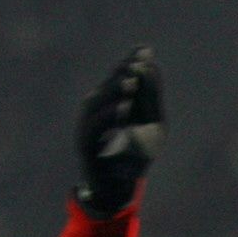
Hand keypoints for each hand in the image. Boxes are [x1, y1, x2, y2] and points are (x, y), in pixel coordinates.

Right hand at [75, 46, 164, 217]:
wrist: (120, 187)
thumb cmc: (136, 154)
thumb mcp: (151, 124)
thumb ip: (150, 97)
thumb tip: (151, 65)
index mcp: (110, 103)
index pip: (119, 78)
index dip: (131, 62)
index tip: (146, 48)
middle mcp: (94, 112)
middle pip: (106, 87)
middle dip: (121, 73)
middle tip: (138, 62)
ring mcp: (87, 128)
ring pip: (96, 105)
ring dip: (114, 92)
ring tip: (131, 82)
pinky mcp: (86, 147)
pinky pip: (95, 129)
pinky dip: (109, 117)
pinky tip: (124, 108)